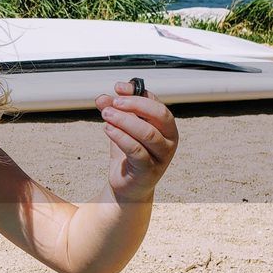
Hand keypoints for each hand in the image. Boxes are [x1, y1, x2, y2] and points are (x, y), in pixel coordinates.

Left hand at [95, 80, 177, 202]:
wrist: (127, 185)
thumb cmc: (128, 155)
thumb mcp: (121, 129)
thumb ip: (114, 112)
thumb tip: (102, 98)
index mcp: (166, 125)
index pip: (156, 102)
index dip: (137, 92)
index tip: (118, 87)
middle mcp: (169, 139)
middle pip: (158, 114)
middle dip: (134, 104)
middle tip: (113, 102)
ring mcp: (162, 156)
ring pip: (147, 132)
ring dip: (124, 120)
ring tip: (106, 114)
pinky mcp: (149, 170)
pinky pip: (136, 150)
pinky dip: (121, 137)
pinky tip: (108, 129)